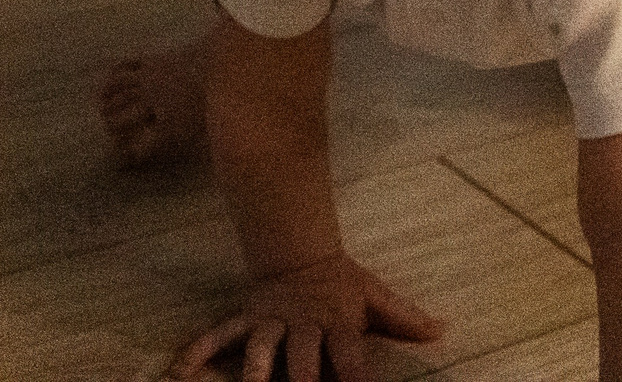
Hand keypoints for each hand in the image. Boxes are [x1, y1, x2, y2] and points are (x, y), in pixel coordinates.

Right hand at [173, 254, 442, 381]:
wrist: (299, 253)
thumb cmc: (343, 286)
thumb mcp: (376, 298)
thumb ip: (405, 319)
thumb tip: (442, 331)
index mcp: (339, 325)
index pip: (350, 359)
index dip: (354, 380)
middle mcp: (303, 326)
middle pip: (302, 359)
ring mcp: (271, 323)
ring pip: (259, 348)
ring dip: (252, 371)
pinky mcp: (245, 319)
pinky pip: (218, 335)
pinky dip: (197, 350)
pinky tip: (179, 370)